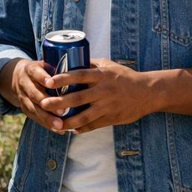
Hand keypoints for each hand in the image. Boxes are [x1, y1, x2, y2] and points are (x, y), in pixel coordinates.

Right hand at [7, 59, 65, 132]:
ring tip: (60, 125)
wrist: (17, 77)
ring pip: (34, 109)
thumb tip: (80, 74)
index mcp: (31, 70)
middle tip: (63, 111)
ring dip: (47, 118)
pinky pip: (35, 118)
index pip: (35, 73)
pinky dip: (47, 125)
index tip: (51, 83)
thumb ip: (58, 69)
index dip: (43, 78)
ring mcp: (23, 97)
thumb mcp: (46, 65)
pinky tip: (59, 130)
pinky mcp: (24, 108)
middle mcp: (24, 84)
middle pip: (34, 94)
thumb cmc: (41, 70)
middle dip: (48, 104)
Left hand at [38, 58, 153, 133]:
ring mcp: (108, 106)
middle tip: (43, 104)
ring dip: (68, 121)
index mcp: (102, 75)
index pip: (79, 75)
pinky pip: (94, 125)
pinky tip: (72, 130)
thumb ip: (91, 64)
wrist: (148, 92)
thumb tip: (70, 61)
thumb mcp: (109, 66)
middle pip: (77, 98)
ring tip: (55, 124)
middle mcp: (103, 90)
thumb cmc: (125, 77)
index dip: (62, 79)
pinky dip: (82, 128)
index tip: (48, 82)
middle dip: (58, 102)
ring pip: (84, 116)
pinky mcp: (112, 118)